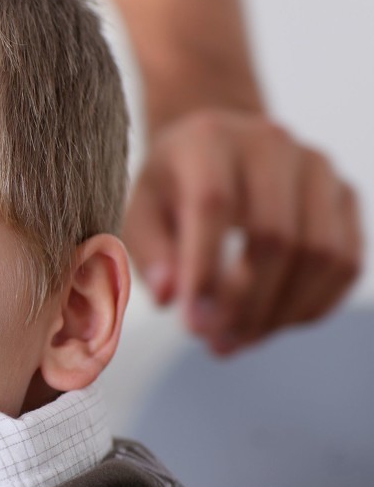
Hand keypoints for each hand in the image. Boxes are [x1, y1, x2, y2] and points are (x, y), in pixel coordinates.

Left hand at [123, 109, 361, 354]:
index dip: (205, 271)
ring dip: (280, 311)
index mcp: (208, 142)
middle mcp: (271, 145)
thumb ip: (151, 254)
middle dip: (246, 304)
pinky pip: (346, 260)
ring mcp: (317, 168)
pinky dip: (312, 304)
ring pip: (318, 253)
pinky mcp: (344, 194)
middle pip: (274, 236)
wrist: (217, 143)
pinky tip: (274, 323)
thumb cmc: (171, 187)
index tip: (192, 326)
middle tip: (217, 344)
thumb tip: (170, 299)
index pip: (214, 206)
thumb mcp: (141, 212)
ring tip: (240, 340)